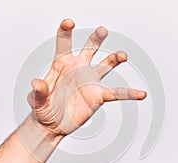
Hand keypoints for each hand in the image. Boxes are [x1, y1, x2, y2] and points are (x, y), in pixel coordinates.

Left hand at [27, 19, 146, 140]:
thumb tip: (37, 82)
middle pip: (90, 47)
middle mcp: (78, 68)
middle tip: (102, 30)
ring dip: (115, 59)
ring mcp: (90, 80)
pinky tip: (141, 94)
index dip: (66, 30)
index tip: (69, 23)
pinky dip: (129, 94)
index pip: (64, 42)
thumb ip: (38, 91)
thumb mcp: (36, 101)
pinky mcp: (98, 95)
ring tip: (123, 55)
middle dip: (96, 38)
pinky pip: (117, 93)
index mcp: (62, 63)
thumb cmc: (43, 109)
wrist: (52, 124)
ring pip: (107, 65)